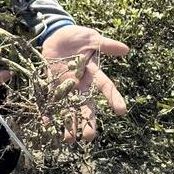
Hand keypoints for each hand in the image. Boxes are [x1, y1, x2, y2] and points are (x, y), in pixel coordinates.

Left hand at [41, 25, 128, 141]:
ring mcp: (65, 85)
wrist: (57, 34)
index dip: (113, 98)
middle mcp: (80, 83)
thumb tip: (126, 49)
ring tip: (69, 139)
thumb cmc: (78, 36)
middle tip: (89, 137)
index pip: (105, 87)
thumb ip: (106, 45)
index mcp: (93, 73)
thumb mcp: (92, 38)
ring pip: (68, 107)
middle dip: (88, 120)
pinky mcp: (51, 83)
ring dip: (68, 123)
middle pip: (86, 104)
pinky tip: (47, 125)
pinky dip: (48, 112)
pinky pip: (49, 100)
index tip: (121, 111)